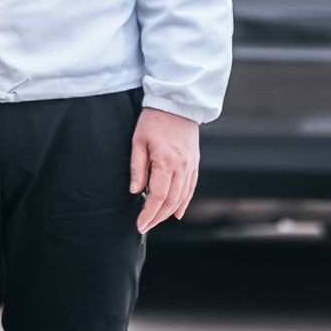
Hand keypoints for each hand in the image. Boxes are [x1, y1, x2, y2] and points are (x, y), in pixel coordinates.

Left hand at [129, 107, 200, 234]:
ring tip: (155, 221)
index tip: (139, 224)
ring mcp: (191, 166)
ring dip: (169, 213)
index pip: (157, 196)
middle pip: (171, 201)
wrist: (177, 104)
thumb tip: (135, 192)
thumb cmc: (153, 120)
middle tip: (145, 226)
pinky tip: (176, 213)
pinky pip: (190, 188)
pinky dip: (184, 203)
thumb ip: (137, 168)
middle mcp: (182, 167)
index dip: (148, 213)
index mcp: (166, 161)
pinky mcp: (194, 163)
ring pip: (182, 197)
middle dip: (157, 217)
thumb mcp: (138, 141)